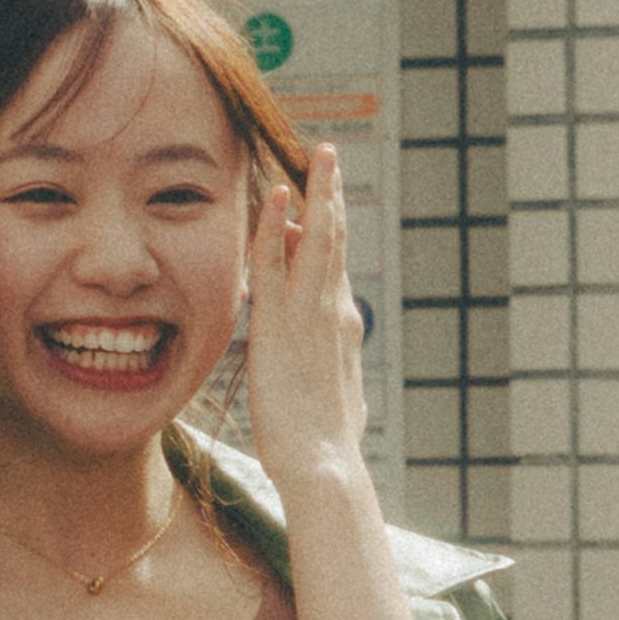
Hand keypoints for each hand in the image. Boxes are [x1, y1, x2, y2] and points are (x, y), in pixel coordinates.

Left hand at [244, 146, 370, 494]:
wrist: (324, 465)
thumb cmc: (323, 443)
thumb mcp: (333, 392)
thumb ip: (328, 360)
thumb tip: (328, 345)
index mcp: (343, 324)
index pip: (337, 262)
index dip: (329, 224)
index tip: (322, 194)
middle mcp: (334, 310)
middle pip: (336, 239)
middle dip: (333, 193)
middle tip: (329, 154)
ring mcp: (310, 314)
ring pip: (317, 240)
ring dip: (317, 194)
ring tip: (319, 154)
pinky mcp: (280, 325)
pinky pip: (276, 264)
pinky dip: (275, 227)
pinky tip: (277, 196)